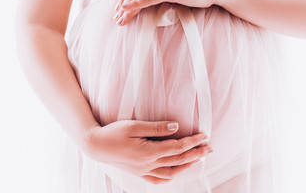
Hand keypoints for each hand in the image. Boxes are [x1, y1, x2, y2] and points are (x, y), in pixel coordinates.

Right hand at [84, 120, 212, 183]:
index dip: (194, 142)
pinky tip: (176, 171)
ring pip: (172, 172)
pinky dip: (171, 176)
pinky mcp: (139, 173)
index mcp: (149, 152)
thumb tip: (176, 127)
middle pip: (178, 160)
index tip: (205, 136)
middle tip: (210, 148)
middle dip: (197, 154)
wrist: (96, 146)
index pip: (178, 147)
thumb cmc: (113, 133)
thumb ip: (157, 128)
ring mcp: (144, 171)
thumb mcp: (135, 126)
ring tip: (198, 159)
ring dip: (187, 165)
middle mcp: (149, 164)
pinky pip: (159, 179)